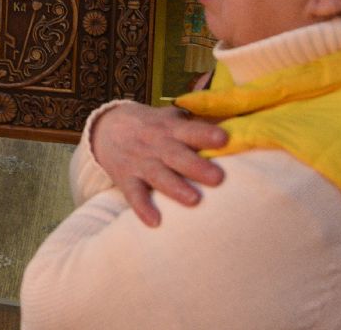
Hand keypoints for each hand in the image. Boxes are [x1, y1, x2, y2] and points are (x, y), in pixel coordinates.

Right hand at [90, 101, 228, 226]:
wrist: (104, 127)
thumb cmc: (150, 126)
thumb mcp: (169, 118)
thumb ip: (195, 124)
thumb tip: (236, 126)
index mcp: (170, 128)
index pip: (190, 130)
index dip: (205, 134)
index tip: (223, 139)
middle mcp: (156, 145)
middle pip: (177, 155)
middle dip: (196, 166)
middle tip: (218, 178)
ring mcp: (140, 162)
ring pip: (158, 175)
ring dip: (175, 187)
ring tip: (194, 200)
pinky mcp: (126, 178)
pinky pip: (134, 195)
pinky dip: (143, 208)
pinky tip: (155, 222)